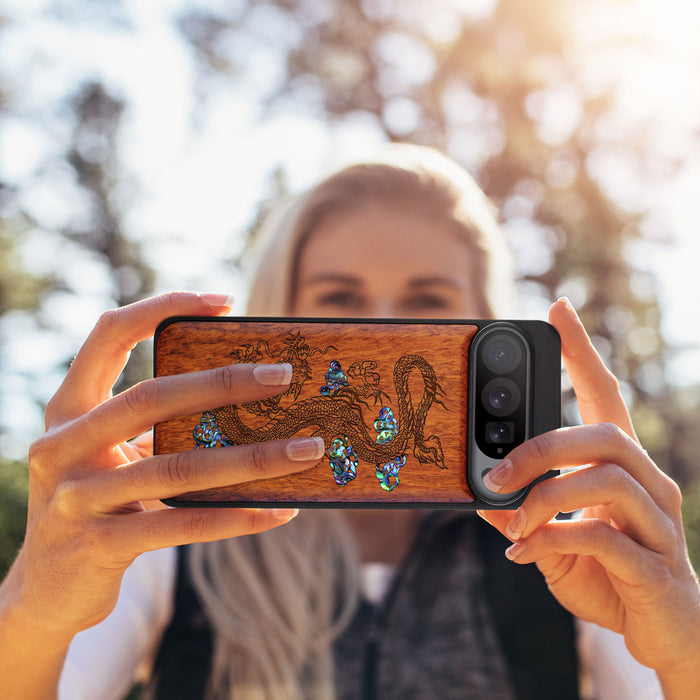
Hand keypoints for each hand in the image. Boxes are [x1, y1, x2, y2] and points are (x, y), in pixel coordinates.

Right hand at [2, 292, 323, 640]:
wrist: (47, 590)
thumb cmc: (99, 503)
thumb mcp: (114, 455)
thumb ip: (158, 427)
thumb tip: (251, 401)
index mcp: (69, 409)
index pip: (109, 334)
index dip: (162, 307)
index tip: (225, 301)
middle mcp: (62, 446)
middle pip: (151, 397)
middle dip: (223, 383)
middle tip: (284, 375)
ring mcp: (75, 498)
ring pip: (177, 468)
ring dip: (252, 458)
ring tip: (308, 449)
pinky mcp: (98, 546)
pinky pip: (182, 525)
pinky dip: (237, 517)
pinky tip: (280, 511)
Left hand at [478, 298, 699, 691]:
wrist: (666, 635)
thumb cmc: (610, 577)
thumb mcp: (554, 540)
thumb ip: (523, 515)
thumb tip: (480, 495)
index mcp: (622, 468)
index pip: (605, 395)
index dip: (582, 352)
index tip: (558, 309)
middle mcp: (649, 484)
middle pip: (604, 434)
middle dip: (541, 447)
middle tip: (495, 472)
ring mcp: (659, 523)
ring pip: (607, 479)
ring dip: (545, 497)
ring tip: (512, 522)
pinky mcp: (657, 567)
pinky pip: (604, 538)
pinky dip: (553, 540)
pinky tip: (524, 555)